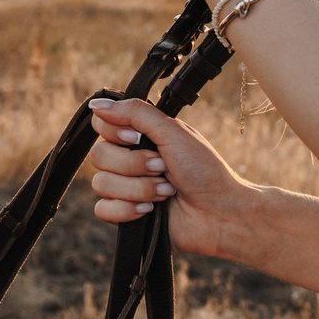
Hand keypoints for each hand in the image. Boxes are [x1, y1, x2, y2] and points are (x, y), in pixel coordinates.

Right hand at [85, 97, 255, 260]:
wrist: (219, 213)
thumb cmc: (204, 170)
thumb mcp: (173, 132)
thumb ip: (135, 113)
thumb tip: (98, 104)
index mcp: (139, 136)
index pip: (100, 125)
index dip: (114, 133)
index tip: (136, 138)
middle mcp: (128, 160)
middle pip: (98, 156)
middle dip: (133, 165)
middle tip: (163, 167)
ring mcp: (125, 188)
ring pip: (101, 184)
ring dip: (138, 189)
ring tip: (166, 191)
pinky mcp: (125, 214)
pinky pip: (102, 210)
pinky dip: (127, 210)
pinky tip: (150, 211)